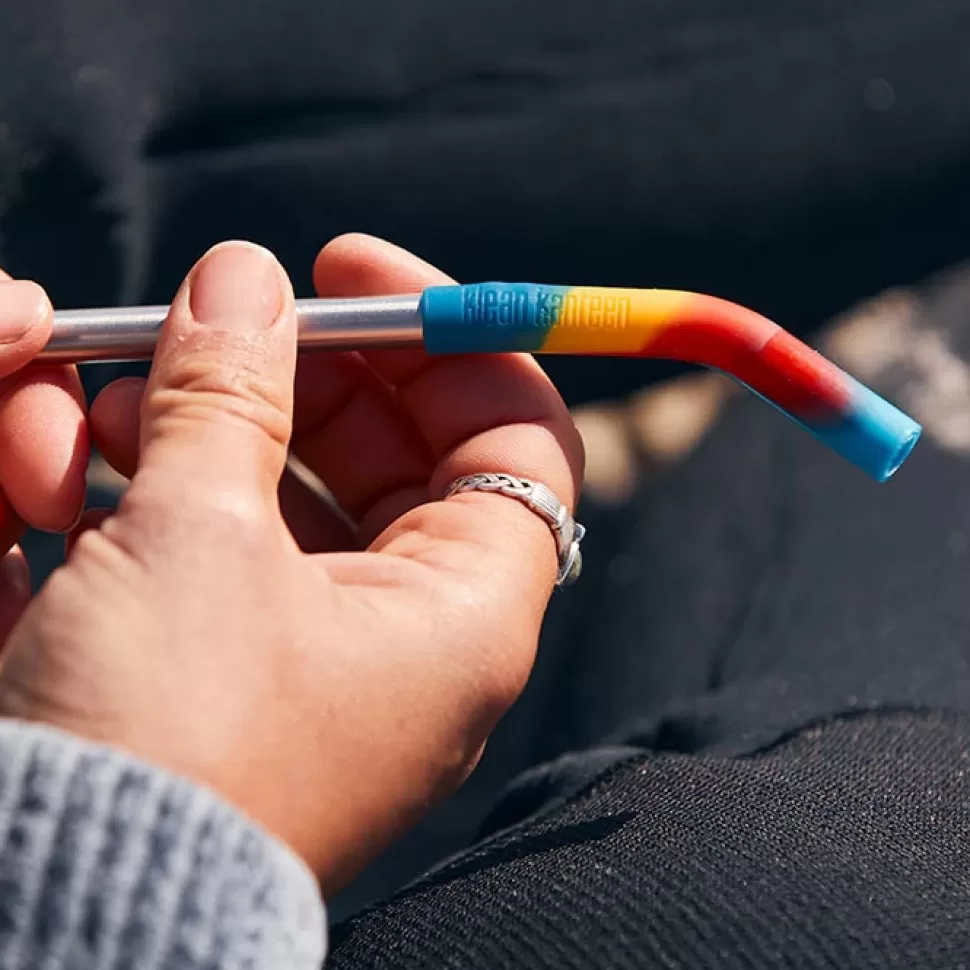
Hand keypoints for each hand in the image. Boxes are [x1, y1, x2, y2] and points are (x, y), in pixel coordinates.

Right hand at [0, 236, 583, 893]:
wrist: (57, 914)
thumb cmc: (165, 743)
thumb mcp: (198, 538)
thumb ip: (231, 396)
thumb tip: (243, 283)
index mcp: (461, 613)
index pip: (514, 436)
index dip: (444, 336)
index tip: (345, 268)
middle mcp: (409, 638)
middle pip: (394, 455)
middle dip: (295, 376)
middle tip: (211, 326)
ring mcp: (321, 656)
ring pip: (291, 497)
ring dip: (199, 430)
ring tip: (100, 405)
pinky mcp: (235, 674)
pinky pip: (219, 553)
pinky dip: (158, 500)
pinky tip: (68, 478)